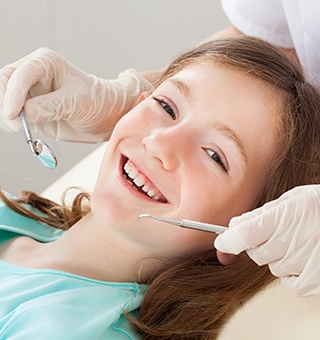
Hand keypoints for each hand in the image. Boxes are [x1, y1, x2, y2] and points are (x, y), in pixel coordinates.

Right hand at [0, 48, 152, 141]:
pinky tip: (25, 131)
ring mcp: (30, 93)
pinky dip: (14, 125)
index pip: (19, 75)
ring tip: (22, 130)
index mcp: (45, 63)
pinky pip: (14, 117)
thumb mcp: (76, 103)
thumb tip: (25, 114)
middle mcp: (33, 75)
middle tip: (16, 126)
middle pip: (5, 84)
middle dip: (6, 105)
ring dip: (8, 117)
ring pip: (5, 101)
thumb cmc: (96, 102)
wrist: (105, 117)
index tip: (13, 114)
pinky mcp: (30, 110)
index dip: (12, 94)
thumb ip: (50, 107)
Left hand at [214, 185, 319, 295]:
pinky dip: (290, 274)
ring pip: (271, 266)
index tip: (222, 240)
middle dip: (258, 243)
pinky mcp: (316, 281)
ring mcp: (305, 263)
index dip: (227, 240)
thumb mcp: (291, 200)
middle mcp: (294, 241)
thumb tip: (234, 225)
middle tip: (276, 232)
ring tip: (298, 241)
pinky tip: (303, 259)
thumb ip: (261, 214)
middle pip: (255, 253)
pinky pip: (288, 284)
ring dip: (277, 256)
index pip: (243, 235)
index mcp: (285, 217)